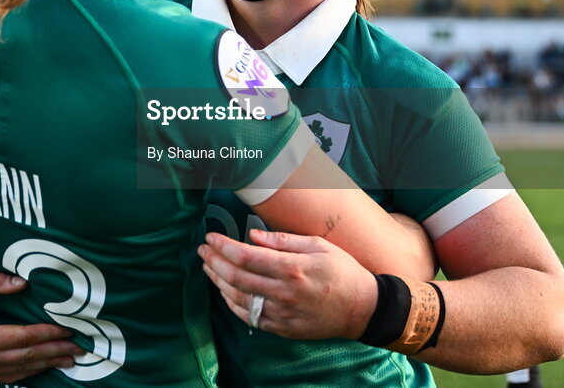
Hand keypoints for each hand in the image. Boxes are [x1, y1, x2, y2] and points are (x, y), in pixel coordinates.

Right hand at [0, 271, 84, 382]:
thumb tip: (24, 282)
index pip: (22, 337)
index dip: (48, 334)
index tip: (69, 329)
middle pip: (25, 357)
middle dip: (54, 352)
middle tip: (80, 348)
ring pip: (19, 370)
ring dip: (46, 364)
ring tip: (70, 359)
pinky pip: (7, 375)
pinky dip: (29, 372)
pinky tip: (44, 366)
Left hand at [198, 229, 377, 340]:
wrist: (361, 309)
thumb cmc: (342, 271)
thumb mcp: (318, 246)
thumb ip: (283, 241)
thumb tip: (252, 235)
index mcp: (293, 269)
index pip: (246, 256)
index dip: (223, 246)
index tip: (211, 238)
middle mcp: (284, 293)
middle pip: (236, 277)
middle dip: (214, 262)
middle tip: (202, 250)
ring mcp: (282, 314)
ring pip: (238, 298)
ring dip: (218, 281)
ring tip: (208, 267)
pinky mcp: (282, 328)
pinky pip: (249, 317)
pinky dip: (232, 303)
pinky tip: (225, 290)